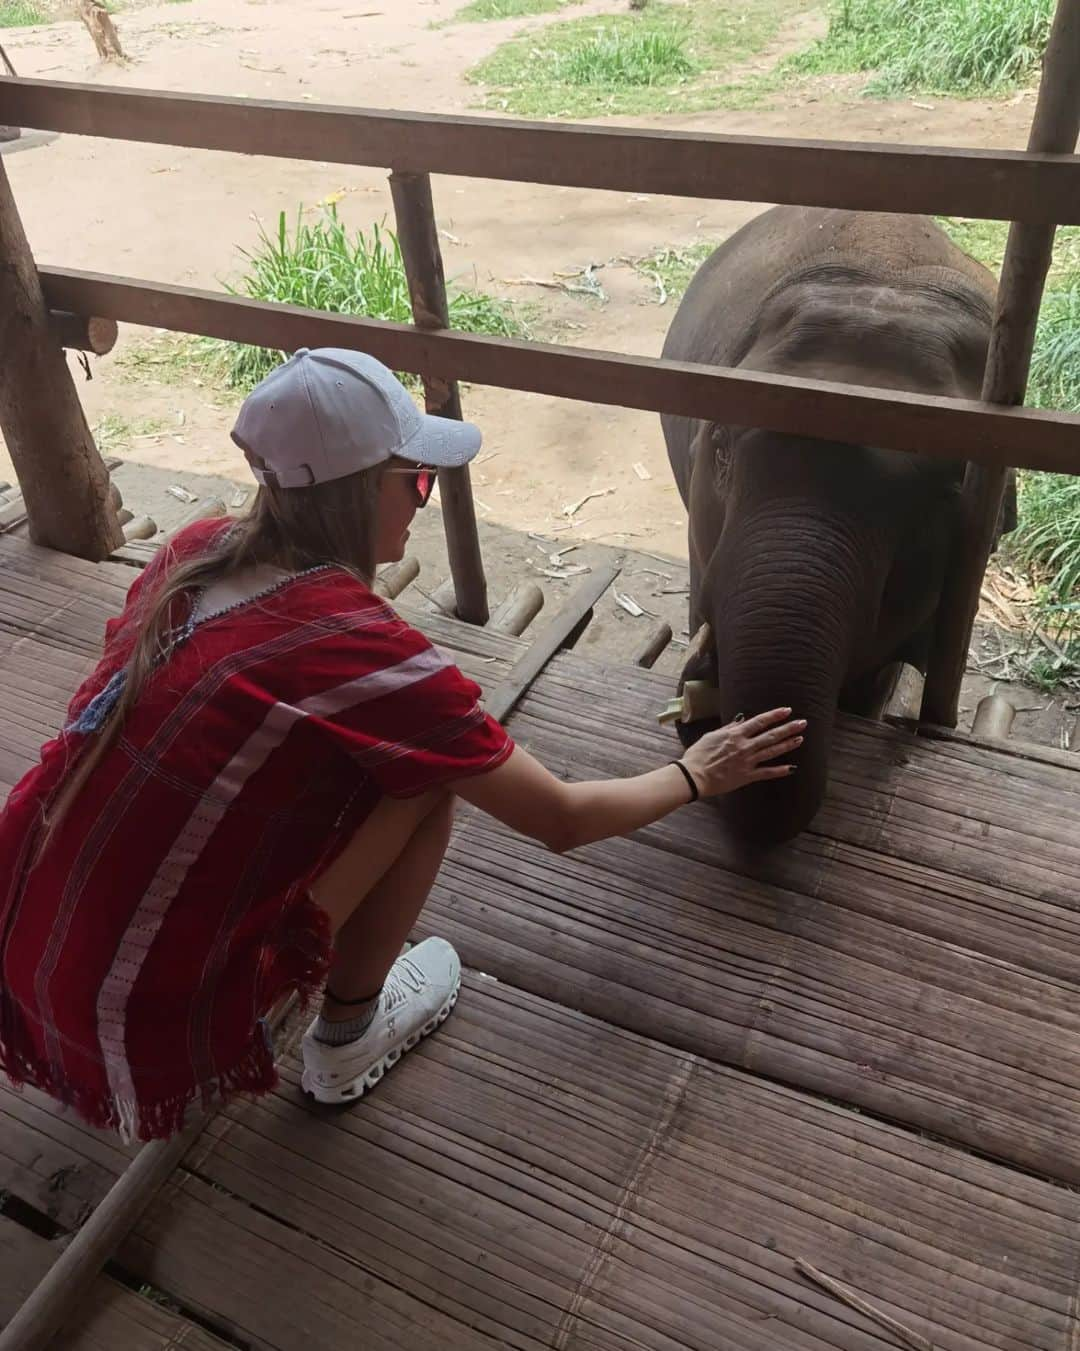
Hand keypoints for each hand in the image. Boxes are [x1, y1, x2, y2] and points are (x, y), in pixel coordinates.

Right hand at [679, 708, 805, 797]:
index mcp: (735, 735)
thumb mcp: (711, 736)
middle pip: (771, 735)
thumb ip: (728, 728)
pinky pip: (766, 772)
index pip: (759, 722)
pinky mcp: (747, 776)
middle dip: (788, 728)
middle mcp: (744, 746)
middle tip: (802, 723)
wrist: (694, 776)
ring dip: (787, 744)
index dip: (774, 716)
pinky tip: (791, 768)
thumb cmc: (698, 755)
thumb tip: (741, 720)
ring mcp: (747, 761)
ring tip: (800, 739)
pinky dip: (779, 771)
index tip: (786, 711)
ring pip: (772, 751)